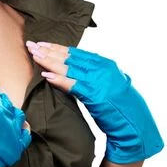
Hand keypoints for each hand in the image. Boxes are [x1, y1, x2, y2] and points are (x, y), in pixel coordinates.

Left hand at [25, 40, 163, 163]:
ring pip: (68, 68)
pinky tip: (46, 75)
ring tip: (34, 56)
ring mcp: (98, 81)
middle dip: (49, 51)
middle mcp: (102, 69)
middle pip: (70, 57)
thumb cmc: (122, 106)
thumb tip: (81, 69)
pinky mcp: (95, 95)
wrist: (134, 122)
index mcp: (106, 64)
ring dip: (49, 61)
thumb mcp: (111, 83)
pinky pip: (73, 85)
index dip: (58, 48)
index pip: (77, 53)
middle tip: (32, 45)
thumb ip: (97, 75)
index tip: (43, 44)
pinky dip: (59, 80)